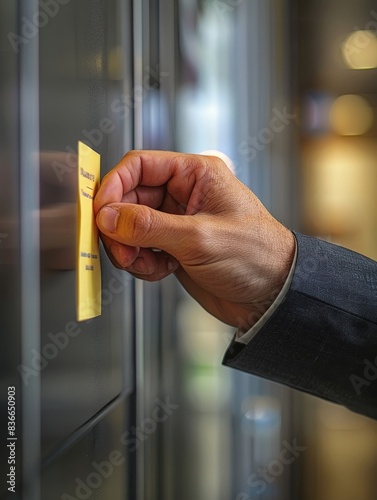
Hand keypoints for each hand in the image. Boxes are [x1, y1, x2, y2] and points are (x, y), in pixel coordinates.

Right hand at [94, 150, 294, 330]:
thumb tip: (108, 217)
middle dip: (120, 226)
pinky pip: (140, 248)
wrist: (272, 297)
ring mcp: (177, 221)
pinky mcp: (174, 247)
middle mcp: (184, 194)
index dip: (113, 185)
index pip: (140, 165)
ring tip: (145, 264)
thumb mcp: (200, 238)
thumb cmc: (257, 256)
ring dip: (129, 248)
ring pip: (131, 226)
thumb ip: (150, 226)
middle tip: (121, 250)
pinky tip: (159, 271)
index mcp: (196, 174)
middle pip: (130, 198)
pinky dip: (141, 262)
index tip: (99, 211)